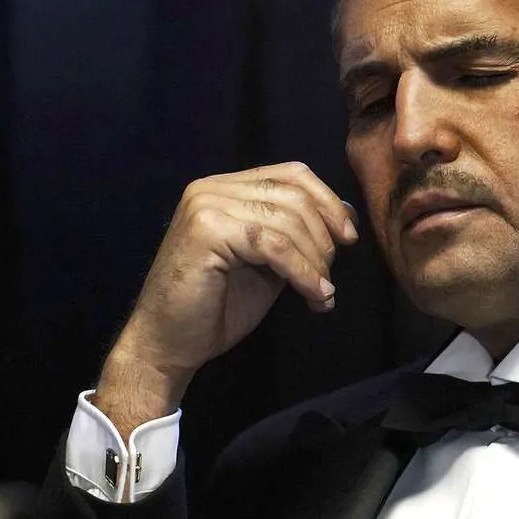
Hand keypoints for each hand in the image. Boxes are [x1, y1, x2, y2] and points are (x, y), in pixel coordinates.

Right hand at [94, 162, 358, 436]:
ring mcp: (206, 205)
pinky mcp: (206, 230)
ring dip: (316, 261)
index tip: (349, 238)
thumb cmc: (216, 308)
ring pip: (287, 221)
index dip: (328, 202)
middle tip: (329, 279)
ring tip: (321, 294)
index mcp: (225, 188)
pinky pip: (273, 246)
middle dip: (324, 239)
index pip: (291, 174)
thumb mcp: (267, 263)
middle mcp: (212, 188)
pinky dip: (302, 272)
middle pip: (294, 195)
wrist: (169, 344)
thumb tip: (346, 213)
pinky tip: (314, 296)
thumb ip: (295, 235)